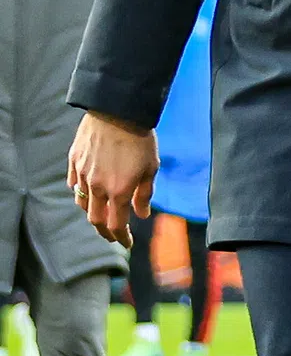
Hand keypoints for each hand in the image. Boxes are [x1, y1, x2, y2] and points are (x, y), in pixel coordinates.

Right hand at [67, 112, 158, 246]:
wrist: (118, 111)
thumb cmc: (141, 139)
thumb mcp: (151, 167)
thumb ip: (144, 194)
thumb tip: (142, 215)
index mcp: (119, 191)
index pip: (116, 225)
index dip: (121, 238)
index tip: (127, 244)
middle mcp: (97, 187)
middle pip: (96, 219)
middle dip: (105, 232)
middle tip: (113, 235)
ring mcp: (82, 174)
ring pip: (82, 203)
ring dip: (92, 212)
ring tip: (101, 214)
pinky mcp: (74, 161)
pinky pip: (73, 183)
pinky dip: (80, 192)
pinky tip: (87, 192)